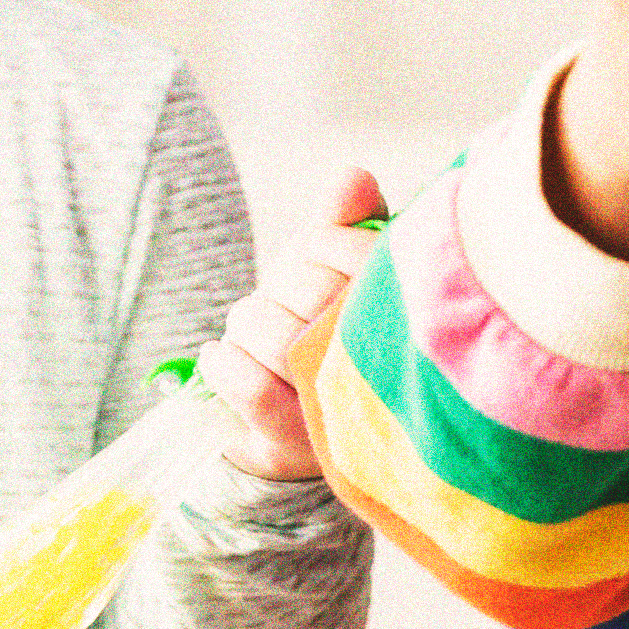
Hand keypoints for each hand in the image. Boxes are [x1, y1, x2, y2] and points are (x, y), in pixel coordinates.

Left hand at [201, 166, 389, 477]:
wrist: (293, 426)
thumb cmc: (319, 331)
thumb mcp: (334, 269)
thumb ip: (346, 219)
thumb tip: (354, 180)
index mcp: (408, 320)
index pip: (365, 258)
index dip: (326, 241)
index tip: (316, 246)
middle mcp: (385, 373)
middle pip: (316, 298)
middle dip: (282, 284)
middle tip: (279, 294)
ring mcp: (340, 415)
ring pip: (279, 341)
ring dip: (249, 321)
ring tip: (250, 328)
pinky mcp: (293, 448)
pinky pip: (252, 388)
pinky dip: (224, 362)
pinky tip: (220, 355)